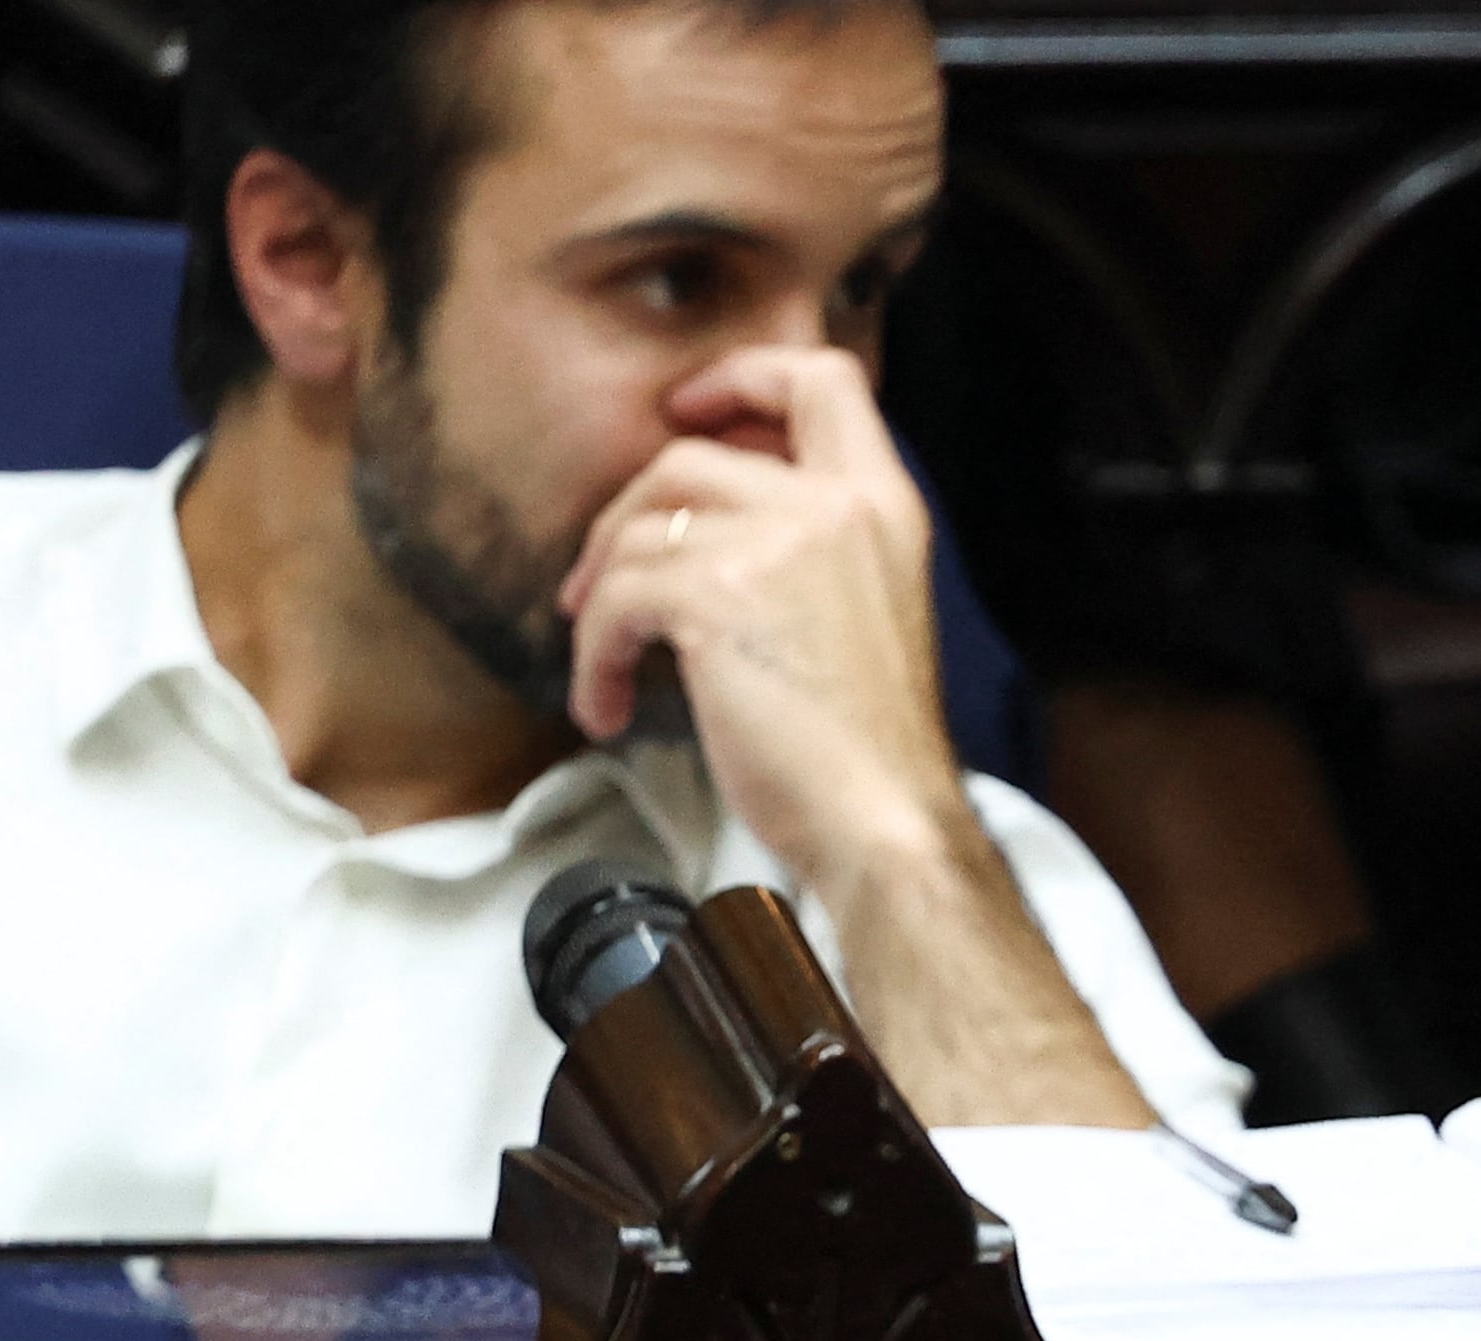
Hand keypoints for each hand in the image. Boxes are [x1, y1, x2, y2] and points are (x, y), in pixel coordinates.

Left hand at [556, 344, 1156, 1132]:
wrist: (886, 823)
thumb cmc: (874, 752)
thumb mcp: (868, 615)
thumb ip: (817, 552)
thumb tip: (709, 528)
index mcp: (884, 507)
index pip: (821, 379)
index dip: (742, 377)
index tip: (692, 415)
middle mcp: (837, 507)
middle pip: (693, 449)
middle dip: (629, 510)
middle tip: (603, 577)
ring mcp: (778, 544)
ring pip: (641, 520)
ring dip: (600, 592)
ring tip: (604, 659)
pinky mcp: (716, 596)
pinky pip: (615, 597)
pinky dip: (593, 653)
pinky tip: (606, 705)